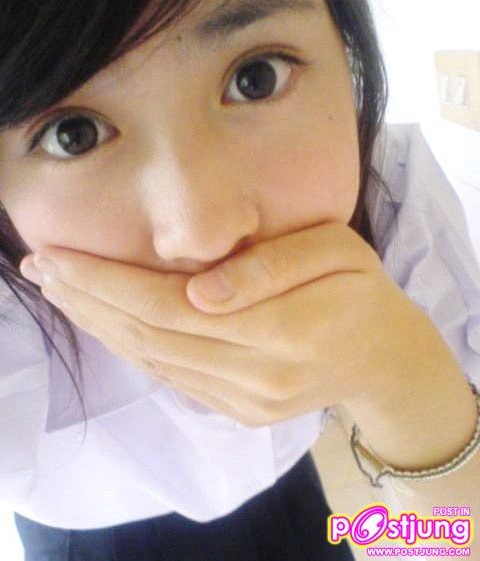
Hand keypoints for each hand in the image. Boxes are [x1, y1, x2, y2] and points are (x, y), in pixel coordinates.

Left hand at [19, 221, 439, 426]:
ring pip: (154, 362)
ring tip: (58, 291)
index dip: (108, 282)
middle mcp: (259, 376)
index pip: (172, 306)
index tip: (58, 256)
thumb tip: (200, 290)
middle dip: (88, 301)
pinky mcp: (240, 413)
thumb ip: (272, 268)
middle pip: (152, 337)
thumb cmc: (360, 290)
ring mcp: (246, 402)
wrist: (382, 357)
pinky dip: (130, 347)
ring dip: (100, 325)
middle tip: (39, 268)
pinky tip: (103, 321)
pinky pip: (171, 378)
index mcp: (286, 329)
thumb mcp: (336, 253)